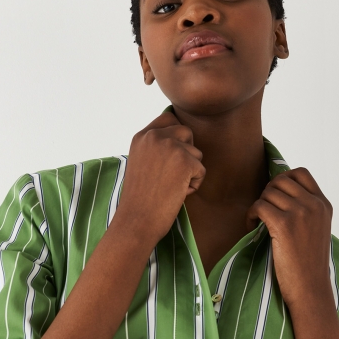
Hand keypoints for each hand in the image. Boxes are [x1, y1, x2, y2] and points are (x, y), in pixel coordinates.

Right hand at [114, 113, 204, 246]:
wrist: (136, 220)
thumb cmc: (139, 198)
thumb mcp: (140, 162)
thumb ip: (155, 147)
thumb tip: (181, 137)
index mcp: (142, 135)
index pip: (169, 118)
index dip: (176, 136)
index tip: (170, 157)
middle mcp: (155, 136)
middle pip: (186, 132)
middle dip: (186, 153)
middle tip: (171, 175)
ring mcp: (170, 147)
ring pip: (196, 153)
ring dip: (189, 172)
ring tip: (170, 187)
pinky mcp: (185, 161)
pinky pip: (201, 171)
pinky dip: (193, 185)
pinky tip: (176, 194)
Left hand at [247, 168, 332, 312]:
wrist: (310, 288)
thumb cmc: (309, 263)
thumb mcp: (318, 228)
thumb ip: (307, 208)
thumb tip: (280, 190)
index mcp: (324, 204)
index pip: (301, 173)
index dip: (283, 179)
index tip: (275, 197)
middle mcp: (314, 205)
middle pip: (281, 180)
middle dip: (268, 193)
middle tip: (264, 211)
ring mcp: (300, 213)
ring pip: (268, 193)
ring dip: (258, 205)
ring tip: (258, 222)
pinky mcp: (284, 225)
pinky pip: (259, 206)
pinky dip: (251, 215)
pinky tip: (252, 227)